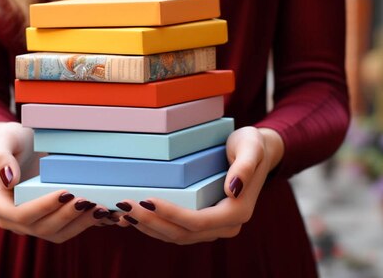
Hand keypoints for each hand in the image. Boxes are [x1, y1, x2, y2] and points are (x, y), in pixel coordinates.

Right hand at [0, 122, 114, 242]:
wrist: (18, 145)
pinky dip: (84, 224)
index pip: (20, 214)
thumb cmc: (9, 140)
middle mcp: (11, 218)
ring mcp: (29, 223)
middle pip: (40, 228)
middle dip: (67, 216)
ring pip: (56, 233)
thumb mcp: (3, 140)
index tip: (66, 193)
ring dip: (79, 224)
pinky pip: (66, 229)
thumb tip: (10, 180)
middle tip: (88, 201)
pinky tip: (103, 214)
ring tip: (100, 209)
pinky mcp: (46, 221)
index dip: (44, 207)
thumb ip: (1, 157)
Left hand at [114, 126, 283, 244]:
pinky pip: (177, 231)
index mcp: (237, 212)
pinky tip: (135, 217)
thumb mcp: (251, 147)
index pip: (197, 222)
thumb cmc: (252, 144)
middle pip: (183, 234)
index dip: (170, 214)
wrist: (259, 151)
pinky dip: (155, 227)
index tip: (145, 200)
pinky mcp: (204, 224)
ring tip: (123, 214)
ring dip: (149, 228)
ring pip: (177, 237)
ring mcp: (215, 228)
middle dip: (151, 223)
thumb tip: (233, 190)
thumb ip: (244, 167)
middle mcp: (226, 226)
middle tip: (124, 206)